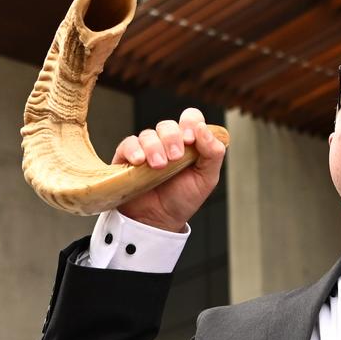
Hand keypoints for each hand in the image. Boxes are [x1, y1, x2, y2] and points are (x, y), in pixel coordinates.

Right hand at [112, 107, 225, 231]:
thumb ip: (213, 153)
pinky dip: (134, 150)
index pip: (190, 118)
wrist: (159, 221)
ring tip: (159, 166)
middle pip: (167, 125)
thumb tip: (204, 129)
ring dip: (154, 147)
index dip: (190, 122)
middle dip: (172, 138)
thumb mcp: (207, 179)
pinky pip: (128, 143)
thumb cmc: (182, 199)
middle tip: (175, 157)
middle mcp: (167, 142)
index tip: (190, 139)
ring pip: (148, 134)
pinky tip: (140, 162)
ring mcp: (147, 149)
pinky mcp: (127, 157)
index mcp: (188, 143)